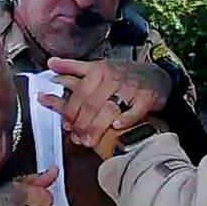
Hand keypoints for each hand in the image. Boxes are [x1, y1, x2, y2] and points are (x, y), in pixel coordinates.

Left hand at [38, 57, 171, 148]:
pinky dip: (125, 120)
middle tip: (77, 138)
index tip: (66, 125)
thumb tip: (51, 64)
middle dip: (81, 123)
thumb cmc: (123, 74)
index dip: (70, 111)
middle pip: (92, 104)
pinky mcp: (146, 99)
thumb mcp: (98, 67)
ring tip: (89, 141)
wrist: (156, 76)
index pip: (79, 92)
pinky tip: (116, 127)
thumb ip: (73, 67)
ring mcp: (130, 88)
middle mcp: (113, 78)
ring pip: (109, 109)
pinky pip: (135, 111)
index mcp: (99, 70)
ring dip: (97, 127)